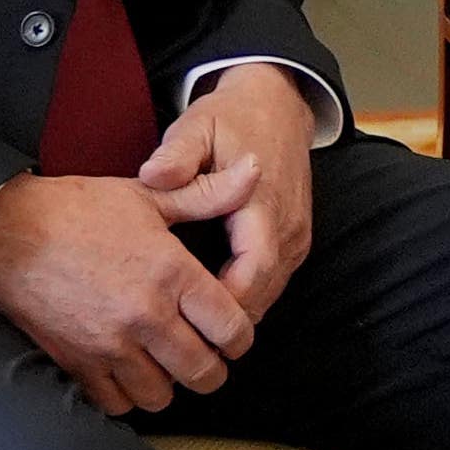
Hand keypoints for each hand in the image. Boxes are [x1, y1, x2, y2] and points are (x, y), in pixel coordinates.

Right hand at [0, 168, 258, 414]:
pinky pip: (117, 403)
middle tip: (203, 353)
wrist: (3, 232)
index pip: (232, 329)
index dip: (241, 337)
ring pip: (162, 395)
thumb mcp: (148, 195)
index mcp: (171, 273)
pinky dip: (127, 394)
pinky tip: (128, 371)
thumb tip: (255, 170)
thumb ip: (207, 193)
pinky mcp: (77, 363)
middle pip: (204, 373)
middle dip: (212, 367)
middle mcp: (146, 316)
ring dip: (169, 383)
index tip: (231, 333)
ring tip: (164, 362)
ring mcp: (110, 345)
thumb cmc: (76, 210)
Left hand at [140, 63, 319, 318]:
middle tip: (178, 342)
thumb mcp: (197, 125)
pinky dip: (245, 298)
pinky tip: (210, 307)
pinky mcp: (295, 241)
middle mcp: (288, 226)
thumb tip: (153, 175)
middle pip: (262, 293)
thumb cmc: (231, 119)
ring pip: (269, 293)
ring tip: (190, 334)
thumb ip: (177, 154)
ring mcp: (296, 236)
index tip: (184, 320)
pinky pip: (271, 282)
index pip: (253, 269)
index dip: (224, 302)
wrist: (277, 106)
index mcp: (262, 202)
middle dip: (225, 322)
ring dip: (236, 314)